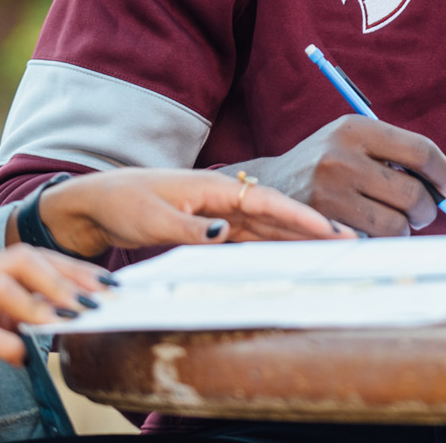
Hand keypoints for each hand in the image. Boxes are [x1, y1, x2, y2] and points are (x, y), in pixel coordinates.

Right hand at [0, 244, 103, 442]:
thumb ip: (24, 306)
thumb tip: (75, 304)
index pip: (36, 256)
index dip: (75, 269)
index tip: (108, 284)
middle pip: (22, 259)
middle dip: (64, 279)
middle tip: (95, 302)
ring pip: (2, 287)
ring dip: (39, 305)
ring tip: (66, 323)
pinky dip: (9, 344)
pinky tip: (22, 356)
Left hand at [30, 167, 355, 256]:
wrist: (96, 202)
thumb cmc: (122, 202)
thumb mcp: (152, 218)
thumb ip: (190, 229)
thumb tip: (226, 234)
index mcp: (212, 189)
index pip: (266, 203)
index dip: (300, 217)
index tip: (330, 229)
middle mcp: (221, 199)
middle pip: (275, 215)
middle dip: (312, 227)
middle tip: (349, 240)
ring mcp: (216, 213)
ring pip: (265, 228)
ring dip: (296, 238)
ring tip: (331, 249)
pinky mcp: (208, 227)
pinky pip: (247, 239)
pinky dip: (271, 247)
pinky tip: (290, 257)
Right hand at [236, 116, 445, 236]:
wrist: (269, 186)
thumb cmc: (327, 164)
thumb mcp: (353, 142)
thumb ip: (395, 155)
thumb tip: (445, 189)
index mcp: (355, 128)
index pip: (420, 151)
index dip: (444, 173)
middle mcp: (342, 157)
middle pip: (413, 194)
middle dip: (427, 209)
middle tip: (423, 213)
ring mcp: (330, 193)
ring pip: (396, 225)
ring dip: (404, 229)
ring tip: (394, 222)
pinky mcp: (323, 225)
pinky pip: (373, 243)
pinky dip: (380, 241)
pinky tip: (369, 230)